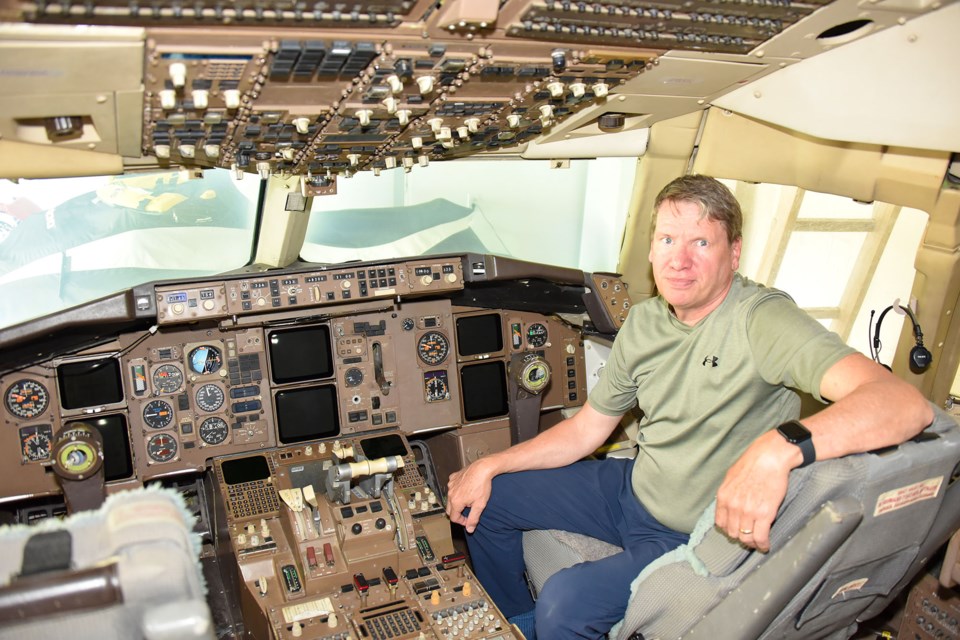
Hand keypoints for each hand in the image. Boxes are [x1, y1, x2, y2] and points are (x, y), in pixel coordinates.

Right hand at [445, 458, 496, 532]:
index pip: (454, 518)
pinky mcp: (453, 477)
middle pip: (450, 509)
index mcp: (456, 502)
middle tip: (468, 511)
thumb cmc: (482, 486)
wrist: (482, 468)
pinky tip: (465, 489)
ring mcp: (451, 484)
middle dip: (457, 513)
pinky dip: (456, 491)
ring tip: (468, 499)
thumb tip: (469, 530)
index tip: (469, 520)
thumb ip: (473, 518)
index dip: (461, 521)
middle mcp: (450, 493)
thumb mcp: (480, 505)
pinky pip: (452, 487)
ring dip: (457, 502)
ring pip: (450, 498)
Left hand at [714, 430, 795, 551]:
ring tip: (758, 543)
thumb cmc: (752, 464)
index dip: (728, 530)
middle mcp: (733, 506)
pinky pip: (760, 537)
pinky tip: (765, 545)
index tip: (736, 530)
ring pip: (746, 538)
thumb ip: (728, 493)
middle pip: (732, 533)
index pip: (720, 524)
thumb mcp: (731, 477)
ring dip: (752, 544)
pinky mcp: (765, 514)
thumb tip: (727, 504)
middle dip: (741, 537)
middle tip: (749, 537)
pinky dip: (763, 545)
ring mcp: (748, 512)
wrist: (770, 458)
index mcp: (723, 497)